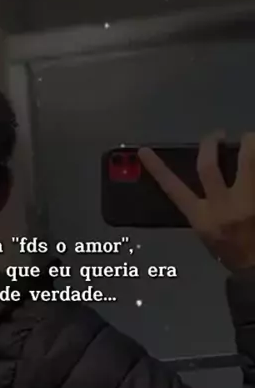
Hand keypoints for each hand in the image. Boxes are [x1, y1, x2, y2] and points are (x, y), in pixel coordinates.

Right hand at [138, 132, 254, 271]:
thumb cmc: (231, 252)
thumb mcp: (207, 233)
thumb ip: (203, 208)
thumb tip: (207, 177)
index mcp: (201, 218)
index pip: (173, 189)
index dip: (157, 168)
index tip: (144, 151)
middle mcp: (222, 207)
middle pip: (209, 167)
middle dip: (211, 144)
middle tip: (217, 134)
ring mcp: (248, 202)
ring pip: (248, 161)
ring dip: (250, 144)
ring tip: (250, 138)